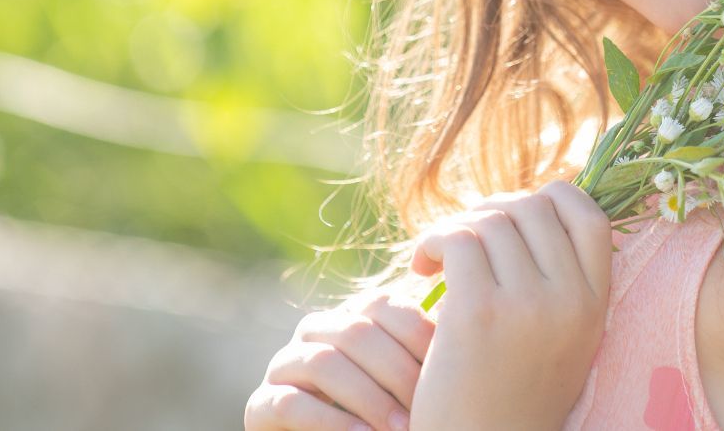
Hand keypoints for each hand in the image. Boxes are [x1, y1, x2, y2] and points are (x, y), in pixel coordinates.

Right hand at [244, 288, 435, 430]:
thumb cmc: (392, 419)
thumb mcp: (414, 382)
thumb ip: (431, 349)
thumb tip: (463, 313)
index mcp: (354, 316)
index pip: (384, 305)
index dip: (416, 334)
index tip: (448, 366)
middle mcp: (316, 331)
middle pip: (356, 331)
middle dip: (396, 372)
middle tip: (427, 406)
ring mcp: (285, 365)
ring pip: (324, 363)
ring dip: (367, 398)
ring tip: (401, 429)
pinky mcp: (260, 404)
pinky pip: (290, 403)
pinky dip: (331, 422)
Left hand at [407, 180, 612, 430]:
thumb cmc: (509, 394)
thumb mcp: (561, 338)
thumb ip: (560, 280)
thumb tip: (534, 204)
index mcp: (595, 306)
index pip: (589, 216)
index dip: (553, 198)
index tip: (516, 214)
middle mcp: (569, 301)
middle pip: (533, 208)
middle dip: (492, 210)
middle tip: (464, 238)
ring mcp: (526, 305)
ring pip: (490, 220)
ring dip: (456, 228)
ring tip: (437, 256)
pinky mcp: (478, 313)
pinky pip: (456, 240)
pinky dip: (432, 242)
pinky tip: (420, 267)